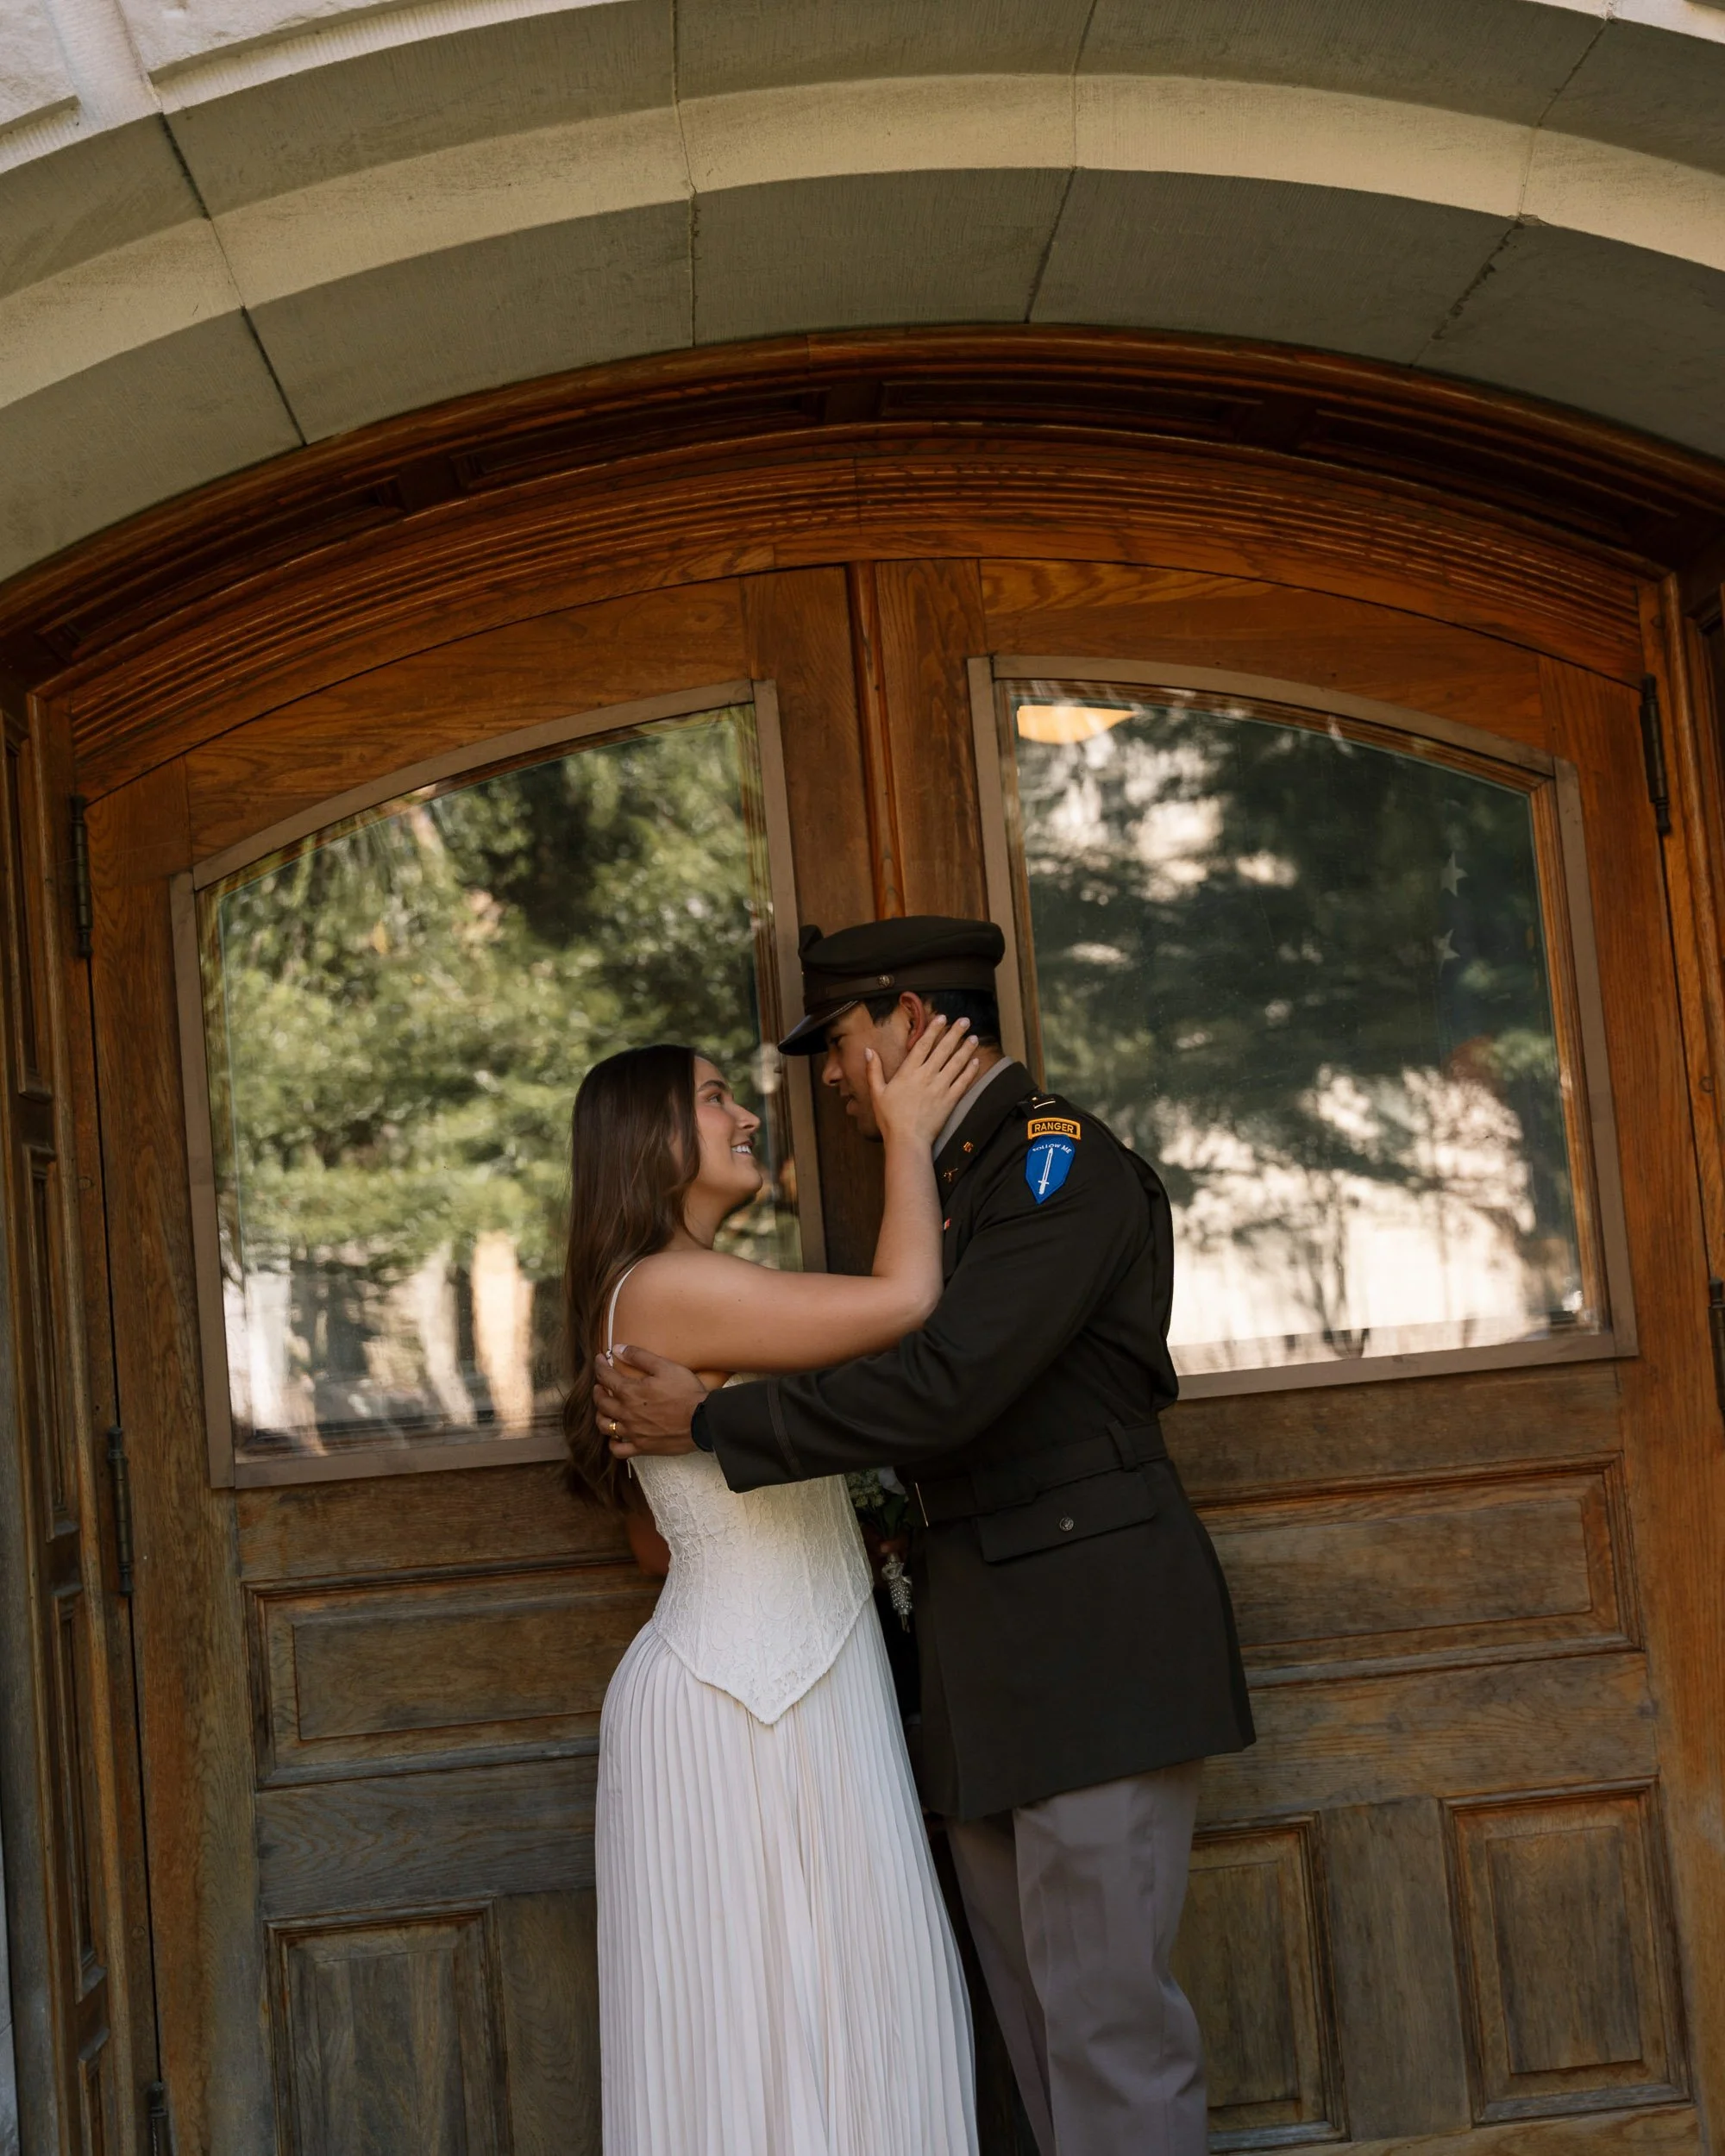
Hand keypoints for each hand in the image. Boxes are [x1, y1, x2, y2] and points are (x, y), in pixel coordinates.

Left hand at [596, 1344, 709, 1456]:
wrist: (703, 1421)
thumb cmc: (685, 1392)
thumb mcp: (665, 1367)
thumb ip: (639, 1356)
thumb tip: (617, 1349)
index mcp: (629, 1392)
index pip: (605, 1377)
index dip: (599, 1366)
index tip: (599, 1360)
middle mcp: (626, 1413)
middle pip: (601, 1402)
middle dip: (597, 1390)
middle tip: (600, 1385)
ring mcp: (632, 1433)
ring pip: (605, 1426)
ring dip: (601, 1415)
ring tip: (605, 1409)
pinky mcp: (642, 1447)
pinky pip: (618, 1449)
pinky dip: (613, 1443)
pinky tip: (616, 1437)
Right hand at [868, 1015, 980, 1147]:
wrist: (907, 1140)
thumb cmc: (889, 1118)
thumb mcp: (877, 1093)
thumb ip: (874, 1070)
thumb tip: (868, 1050)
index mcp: (908, 1072)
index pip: (923, 1045)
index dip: (933, 1029)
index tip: (942, 1018)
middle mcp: (926, 1075)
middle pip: (943, 1049)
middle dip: (955, 1033)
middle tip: (965, 1020)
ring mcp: (940, 1087)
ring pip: (956, 1063)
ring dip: (966, 1049)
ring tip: (974, 1037)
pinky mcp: (950, 1100)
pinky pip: (963, 1082)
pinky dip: (970, 1071)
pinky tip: (975, 1061)